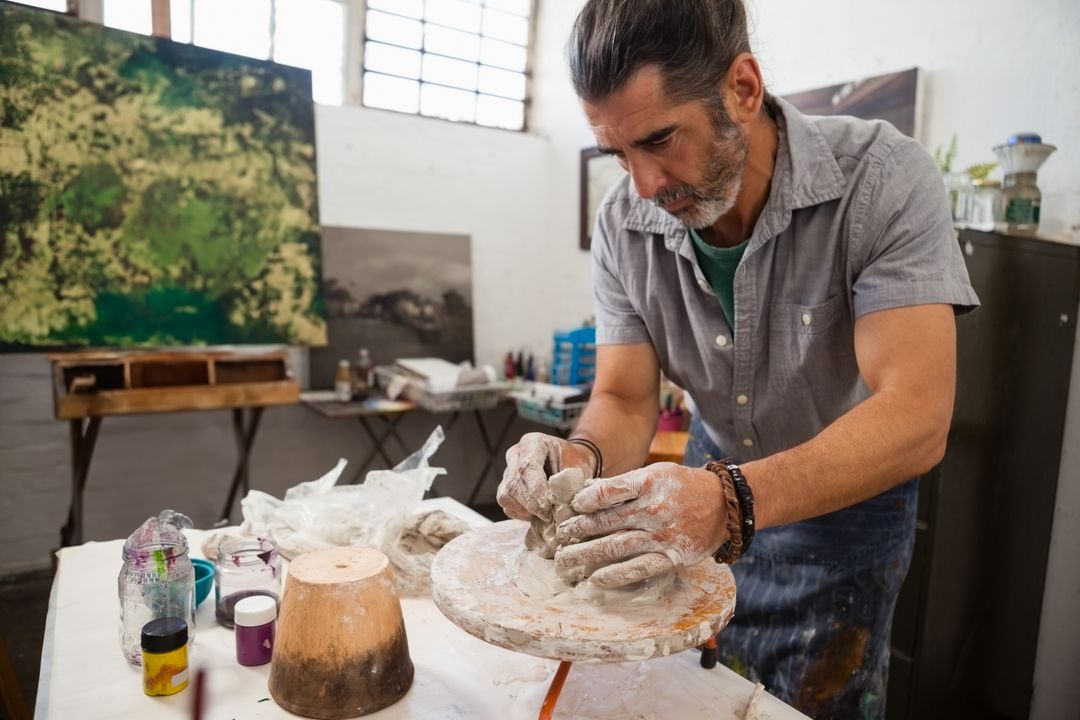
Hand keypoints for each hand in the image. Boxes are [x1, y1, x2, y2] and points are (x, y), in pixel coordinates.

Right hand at [497, 433, 596, 521]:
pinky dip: (521, 514)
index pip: (527, 467)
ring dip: (525, 510)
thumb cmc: (573, 462)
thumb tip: (560, 504)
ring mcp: (507, 471)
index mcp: (532, 442)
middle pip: (514, 483)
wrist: (567, 462)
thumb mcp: (576, 467)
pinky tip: (537, 515)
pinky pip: (506, 504)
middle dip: (531, 504)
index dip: (536, 489)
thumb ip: (568, 482)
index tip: (548, 506)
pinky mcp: (505, 487)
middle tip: (548, 516)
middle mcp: (515, 454)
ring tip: (544, 516)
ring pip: (506, 495)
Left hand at [553, 463, 728, 587]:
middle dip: (577, 530)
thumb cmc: (683, 486)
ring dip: (586, 555)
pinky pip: (638, 569)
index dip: (584, 501)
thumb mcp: (655, 473)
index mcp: (649, 483)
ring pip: (616, 547)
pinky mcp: (671, 558)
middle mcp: (654, 509)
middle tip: (558, 536)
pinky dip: (615, 575)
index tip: (571, 508)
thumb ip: (624, 484)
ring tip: (565, 561)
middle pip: (606, 521)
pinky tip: (595, 579)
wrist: (725, 504)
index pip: (608, 492)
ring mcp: (662, 536)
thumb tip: (587, 493)